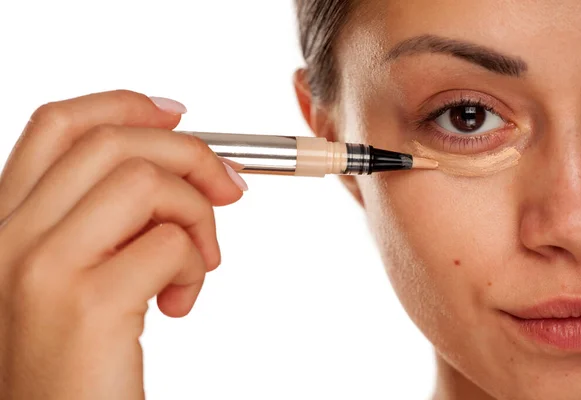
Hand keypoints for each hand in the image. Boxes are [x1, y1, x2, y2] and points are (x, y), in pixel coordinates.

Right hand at [0, 90, 246, 398]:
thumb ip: (104, 218)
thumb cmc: (71, 360)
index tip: (179, 116)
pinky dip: (196, 266)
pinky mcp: (88, 303)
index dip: (125, 105)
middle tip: (228, 188)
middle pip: (115, 143)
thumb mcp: (73, 273)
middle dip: (191, 155)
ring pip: (148, 182)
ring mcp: (43, 267)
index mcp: (7, 223)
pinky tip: (179, 302)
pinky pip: (170, 243)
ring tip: (198, 263)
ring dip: (197, 216)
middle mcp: (11, 236)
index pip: (59, 125)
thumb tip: (175, 167)